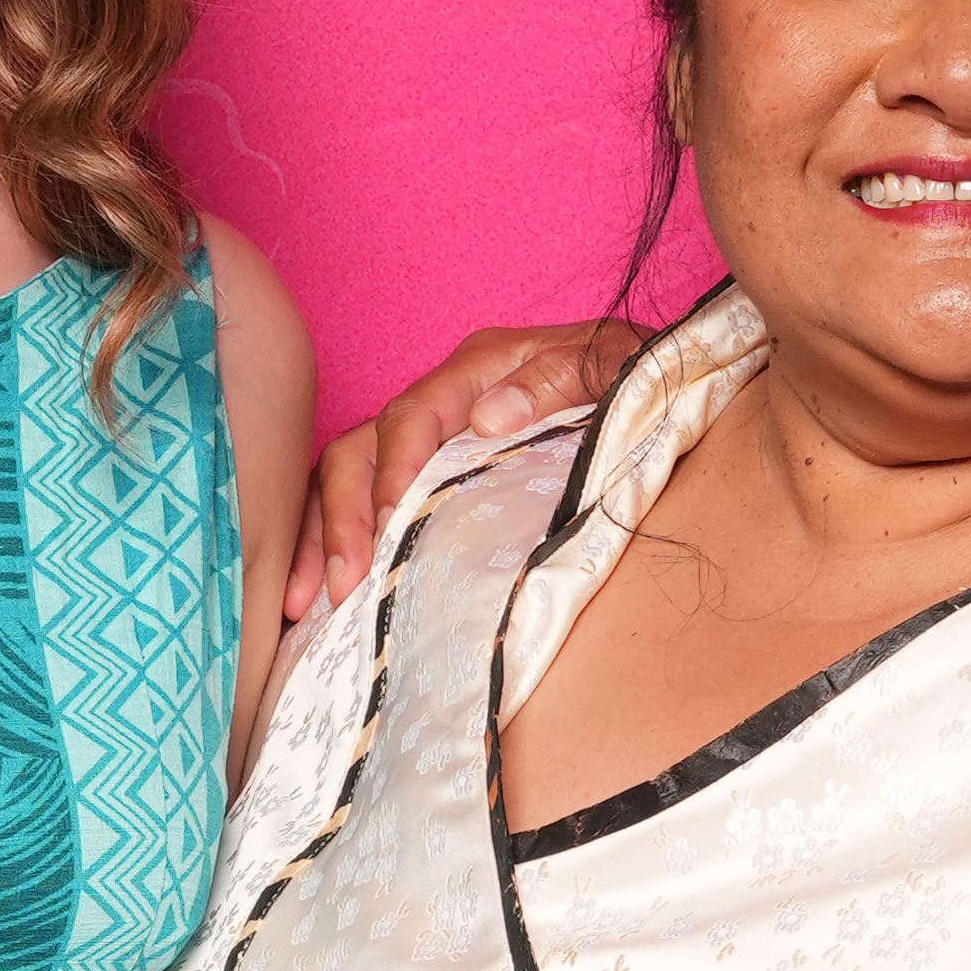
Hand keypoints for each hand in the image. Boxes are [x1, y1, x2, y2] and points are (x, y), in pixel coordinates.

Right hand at [281, 320, 646, 623]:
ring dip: (323, 540)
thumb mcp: (614, 365)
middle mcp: (444, 400)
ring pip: (348, 479)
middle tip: (347, 588)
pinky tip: (321, 600)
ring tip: (308, 605)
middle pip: (362, 451)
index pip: (413, 416)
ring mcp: (433, 438)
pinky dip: (336, 546)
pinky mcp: (432, 475)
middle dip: (341, 520)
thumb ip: (557, 379)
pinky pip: (366, 504)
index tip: (391, 529)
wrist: (662, 385)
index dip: (395, 474)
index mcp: (480, 369)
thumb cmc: (636, 377)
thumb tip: (489, 418)